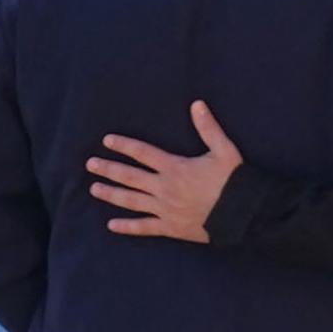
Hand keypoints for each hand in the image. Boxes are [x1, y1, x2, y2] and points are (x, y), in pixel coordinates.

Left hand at [87, 101, 242, 241]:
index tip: (107, 141)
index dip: (124, 146)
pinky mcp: (170, 227)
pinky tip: (112, 225)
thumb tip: (197, 104)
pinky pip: (144, 227)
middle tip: (91, 164)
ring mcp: (165, 209)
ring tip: (94, 189)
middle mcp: (164, 188)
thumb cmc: (233, 181)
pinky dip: (127, 227)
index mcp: (174, 167)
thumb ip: (208, 128)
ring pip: (132, 201)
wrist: (242, 214)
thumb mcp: (224, 150)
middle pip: (130, 177)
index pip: (143, 153)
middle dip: (109, 169)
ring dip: (111, 194)